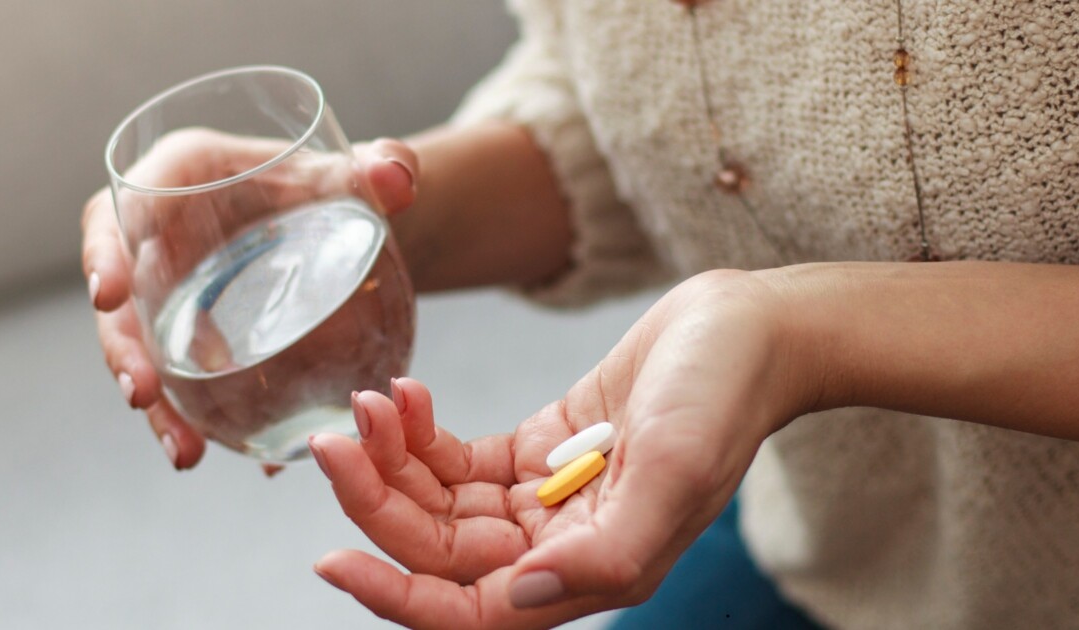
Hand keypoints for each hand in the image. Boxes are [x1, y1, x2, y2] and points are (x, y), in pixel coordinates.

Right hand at [81, 129, 419, 468]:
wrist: (342, 224)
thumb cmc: (332, 183)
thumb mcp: (360, 174)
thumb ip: (384, 166)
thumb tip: (397, 178)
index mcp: (180, 179)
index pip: (123, 207)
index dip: (105, 251)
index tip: (108, 294)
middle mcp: (159, 239)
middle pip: (121, 296)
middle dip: (122, 347)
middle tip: (141, 394)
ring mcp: (172, 294)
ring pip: (144, 352)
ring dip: (159, 406)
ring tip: (185, 452)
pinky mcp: (193, 337)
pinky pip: (183, 383)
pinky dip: (199, 421)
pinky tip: (227, 457)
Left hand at [310, 270, 813, 628]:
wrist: (746, 329)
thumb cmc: (725, 397)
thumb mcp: (675, 470)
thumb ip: (606, 549)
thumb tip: (519, 594)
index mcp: (591, 569)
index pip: (468, 612)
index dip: (395, 595)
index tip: (331, 558)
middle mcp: (559, 545)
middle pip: (438, 549)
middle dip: (378, 498)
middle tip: (337, 436)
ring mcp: (543, 497)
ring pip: (438, 502)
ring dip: (394, 457)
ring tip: (372, 399)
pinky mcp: (537, 448)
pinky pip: (457, 458)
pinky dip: (422, 432)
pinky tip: (406, 394)